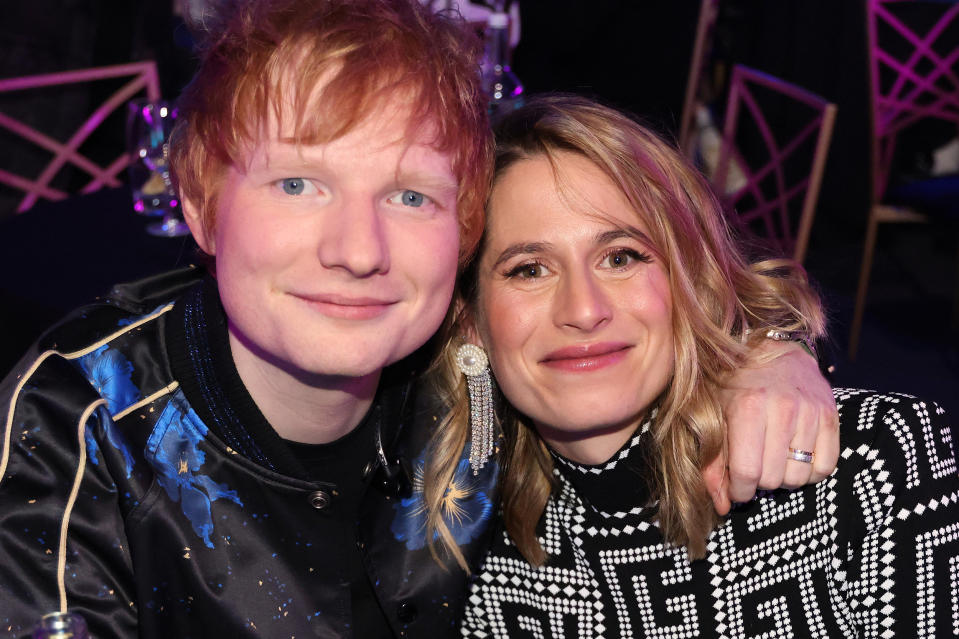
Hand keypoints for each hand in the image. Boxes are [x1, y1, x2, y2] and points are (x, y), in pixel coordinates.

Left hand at [702, 339, 837, 514]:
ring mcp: (810, 412)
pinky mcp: (830, 415)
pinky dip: (809, 471)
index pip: (747, 473)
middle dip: (759, 482)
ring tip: (772, 459)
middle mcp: (782, 409)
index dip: (739, 491)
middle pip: (773, 479)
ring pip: (799, 477)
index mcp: (747, 407)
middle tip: (753, 466)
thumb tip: (721, 506)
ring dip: (783, 476)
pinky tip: (794, 457)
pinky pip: (825, 467)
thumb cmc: (733, 385)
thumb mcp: (713, 417)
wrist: (770, 347)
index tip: (736, 488)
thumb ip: (713, 463)